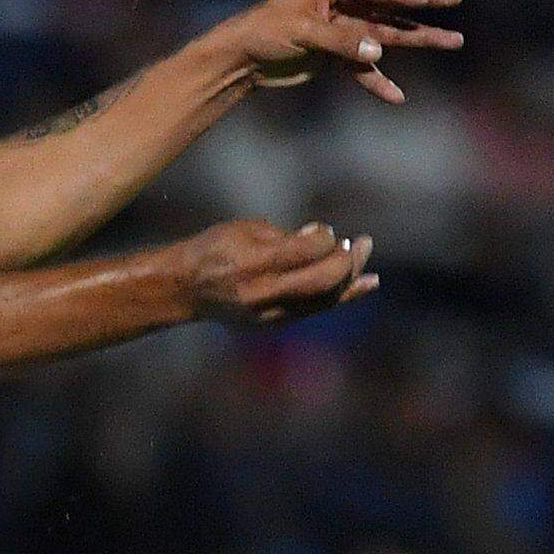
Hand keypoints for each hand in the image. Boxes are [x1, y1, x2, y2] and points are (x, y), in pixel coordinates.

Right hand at [179, 219, 376, 324]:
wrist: (185, 289)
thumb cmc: (215, 249)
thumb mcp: (246, 229)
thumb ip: (286, 236)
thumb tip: (324, 239)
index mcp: (255, 261)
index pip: (310, 249)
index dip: (326, 237)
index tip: (324, 231)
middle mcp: (264, 291)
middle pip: (324, 279)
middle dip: (348, 261)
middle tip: (362, 244)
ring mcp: (269, 312)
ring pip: (325, 299)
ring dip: (351, 280)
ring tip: (368, 263)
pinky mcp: (272, 324)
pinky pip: (316, 310)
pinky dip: (342, 297)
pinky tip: (365, 285)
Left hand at [217, 0, 463, 104]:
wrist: (241, 59)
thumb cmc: (265, 33)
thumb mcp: (303, 34)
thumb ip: (342, 42)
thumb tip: (378, 51)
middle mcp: (343, 0)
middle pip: (391, 7)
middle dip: (424, 8)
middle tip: (457, 1)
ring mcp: (343, 27)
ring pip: (386, 35)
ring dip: (415, 41)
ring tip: (453, 41)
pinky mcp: (337, 53)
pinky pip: (364, 67)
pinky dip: (377, 81)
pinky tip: (396, 96)